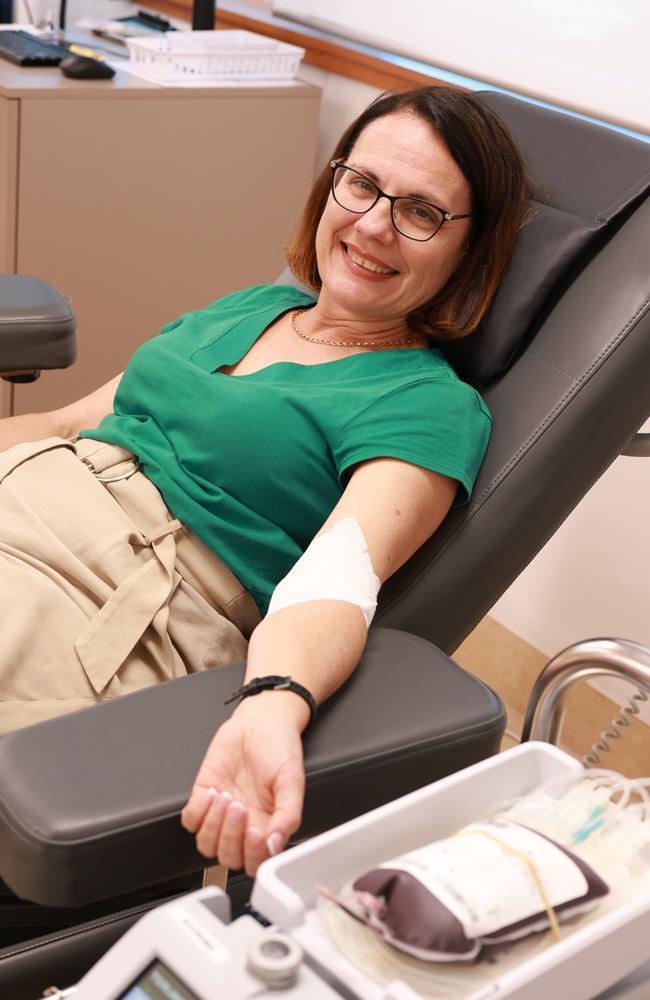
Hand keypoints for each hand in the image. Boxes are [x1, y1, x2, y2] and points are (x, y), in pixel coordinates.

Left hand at [180, 697, 305, 876]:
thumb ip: (289, 814)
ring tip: (226, 796)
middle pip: (228, 857)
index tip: (255, 832)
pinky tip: (213, 791)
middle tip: (240, 806)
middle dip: (231, 835)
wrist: (259, 721)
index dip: (252, 854)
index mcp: (268, 826)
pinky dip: (198, 811)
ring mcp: (222, 813)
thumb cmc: (279, 748)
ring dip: (214, 825)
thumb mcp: (292, 779)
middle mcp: (244, 825)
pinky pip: (191, 820)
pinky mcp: (203, 796)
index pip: (255, 862)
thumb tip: (277, 845)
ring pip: (207, 844)